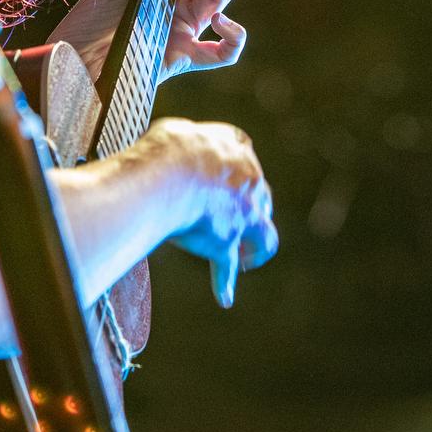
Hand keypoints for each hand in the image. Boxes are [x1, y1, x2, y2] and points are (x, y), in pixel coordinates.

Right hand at [139, 117, 277, 306]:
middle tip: (240, 221)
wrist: (171, 175)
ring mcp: (241, 216)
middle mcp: (249, 183)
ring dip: (256, 245)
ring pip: (263, 233)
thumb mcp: (178, 133)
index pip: (245, 158)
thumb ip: (183, 142)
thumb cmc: (168, 150)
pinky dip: (225, 282)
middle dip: (253, 208)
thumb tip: (172, 146)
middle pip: (260, 196)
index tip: (230, 177)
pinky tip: (225, 297)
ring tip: (246, 258)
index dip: (238, 170)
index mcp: (237, 152)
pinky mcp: (226, 243)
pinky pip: (228, 267)